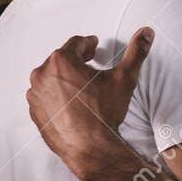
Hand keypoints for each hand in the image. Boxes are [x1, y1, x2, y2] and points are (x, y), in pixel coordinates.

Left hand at [26, 28, 153, 176]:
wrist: (89, 148)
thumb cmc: (103, 113)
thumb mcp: (124, 78)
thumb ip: (136, 52)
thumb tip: (146, 32)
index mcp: (61, 61)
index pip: (76, 43)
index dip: (88, 44)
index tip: (94, 47)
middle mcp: (42, 75)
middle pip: (60, 59)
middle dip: (75, 60)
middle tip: (88, 63)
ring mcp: (35, 94)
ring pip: (50, 77)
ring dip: (63, 77)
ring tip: (79, 84)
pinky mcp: (34, 111)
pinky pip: (44, 96)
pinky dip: (55, 95)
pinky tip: (69, 101)